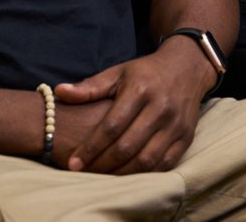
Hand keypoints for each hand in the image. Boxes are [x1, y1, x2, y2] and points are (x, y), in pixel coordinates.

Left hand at [52, 41, 210, 174]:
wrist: (186, 67)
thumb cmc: (145, 72)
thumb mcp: (118, 72)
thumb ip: (89, 87)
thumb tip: (59, 92)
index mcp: (140, 90)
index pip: (111, 126)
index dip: (90, 147)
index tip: (73, 163)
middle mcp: (159, 108)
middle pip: (128, 146)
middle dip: (103, 164)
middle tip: (84, 174)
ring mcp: (175, 124)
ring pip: (147, 159)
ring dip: (122, 174)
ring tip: (102, 178)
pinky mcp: (186, 137)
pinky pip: (165, 164)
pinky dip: (146, 175)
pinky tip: (128, 177)